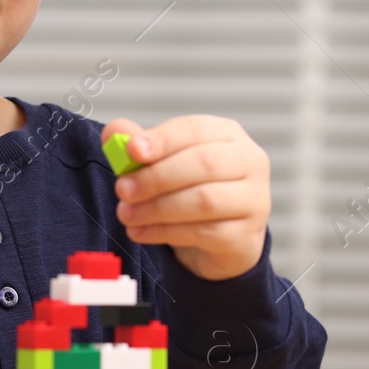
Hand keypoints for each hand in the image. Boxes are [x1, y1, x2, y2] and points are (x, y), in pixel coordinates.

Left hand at [101, 115, 270, 280]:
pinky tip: (141, 232)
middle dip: (157, 177)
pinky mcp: (246, 235)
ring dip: (157, 208)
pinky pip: (205, 232)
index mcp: (227, 135)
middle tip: (122, 189)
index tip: (132, 150)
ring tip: (126, 214)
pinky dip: (166, 232)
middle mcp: (249, 162)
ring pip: (204, 201)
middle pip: (204, 164)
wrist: (220, 239)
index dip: (163, 139)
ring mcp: (254, 200)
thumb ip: (140, 147)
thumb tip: (114, 132)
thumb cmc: (191, 191)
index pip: (195, 129)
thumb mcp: (164, 164)